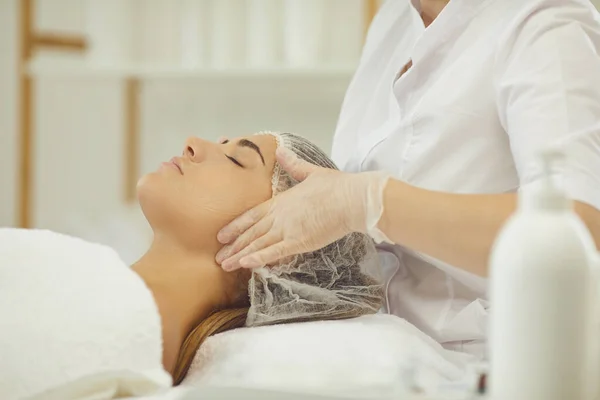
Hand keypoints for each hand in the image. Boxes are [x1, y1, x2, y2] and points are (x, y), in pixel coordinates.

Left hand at [215, 147, 389, 270]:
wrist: (351, 199)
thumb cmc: (335, 186)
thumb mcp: (311, 172)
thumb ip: (293, 164)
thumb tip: (281, 150)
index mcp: (281, 201)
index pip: (252, 215)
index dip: (236, 226)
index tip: (222, 235)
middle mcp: (280, 216)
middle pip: (251, 232)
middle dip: (233, 246)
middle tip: (218, 257)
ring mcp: (288, 229)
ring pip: (258, 244)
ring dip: (240, 255)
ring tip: (225, 265)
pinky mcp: (299, 242)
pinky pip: (275, 252)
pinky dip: (259, 258)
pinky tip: (246, 265)